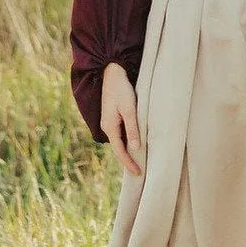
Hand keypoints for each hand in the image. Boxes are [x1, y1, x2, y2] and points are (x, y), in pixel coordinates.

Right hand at [100, 62, 142, 176]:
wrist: (112, 73)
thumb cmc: (122, 89)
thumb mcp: (129, 109)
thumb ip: (133, 128)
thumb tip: (135, 148)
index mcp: (109, 126)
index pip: (120, 151)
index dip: (128, 163)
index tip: (138, 173)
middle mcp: (106, 126)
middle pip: (118, 148)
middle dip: (127, 160)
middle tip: (139, 171)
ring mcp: (108, 121)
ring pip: (118, 141)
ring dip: (127, 151)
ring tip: (138, 160)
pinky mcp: (111, 116)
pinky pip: (119, 134)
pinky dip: (126, 141)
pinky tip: (133, 143)